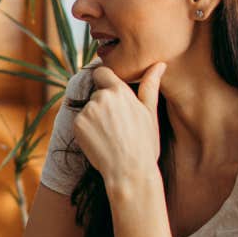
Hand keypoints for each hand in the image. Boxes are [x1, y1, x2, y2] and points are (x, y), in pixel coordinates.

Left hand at [74, 62, 165, 186]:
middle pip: (97, 93)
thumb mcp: (150, 113)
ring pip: (89, 108)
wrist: (129, 172)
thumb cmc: (144, 144)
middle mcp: (101, 97)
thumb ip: (150, 86)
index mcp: (119, 91)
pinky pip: (80, 122)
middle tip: (118, 125)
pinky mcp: (77, 124)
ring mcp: (87, 111)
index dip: (105, 80)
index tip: (111, 93)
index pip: (102, 72)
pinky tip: (100, 141)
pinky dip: (87, 129)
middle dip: (104, 104)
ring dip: (96, 117)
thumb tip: (159, 64)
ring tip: (111, 135)